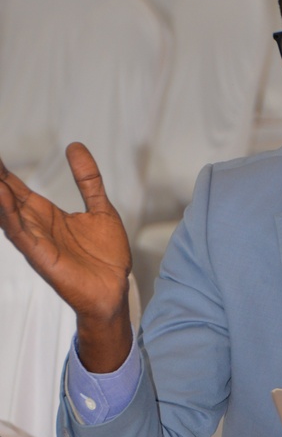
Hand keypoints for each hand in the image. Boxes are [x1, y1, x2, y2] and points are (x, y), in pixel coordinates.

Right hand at [0, 143, 132, 371]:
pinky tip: (2, 197)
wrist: (114, 290)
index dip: (3, 172)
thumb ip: (88, 179)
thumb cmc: (106, 256)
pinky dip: (9, 216)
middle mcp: (37, 226)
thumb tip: (74, 146)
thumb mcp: (100, 208)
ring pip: (7, 214)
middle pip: (7, 198)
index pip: (17, 188)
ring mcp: (37, 241)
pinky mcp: (42, 256)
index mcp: (47, 215)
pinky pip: (21, 234)